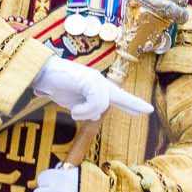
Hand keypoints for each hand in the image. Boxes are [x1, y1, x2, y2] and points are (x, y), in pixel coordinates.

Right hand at [32, 55, 152, 120]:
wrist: (41, 74)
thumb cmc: (55, 85)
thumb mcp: (72, 103)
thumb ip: (85, 109)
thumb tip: (94, 117)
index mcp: (96, 86)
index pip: (118, 96)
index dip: (131, 104)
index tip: (147, 110)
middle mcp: (98, 81)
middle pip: (119, 96)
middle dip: (133, 104)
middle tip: (150, 110)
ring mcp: (95, 79)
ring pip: (102, 105)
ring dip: (86, 114)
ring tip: (74, 113)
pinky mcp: (90, 80)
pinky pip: (95, 102)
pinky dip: (83, 111)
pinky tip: (73, 111)